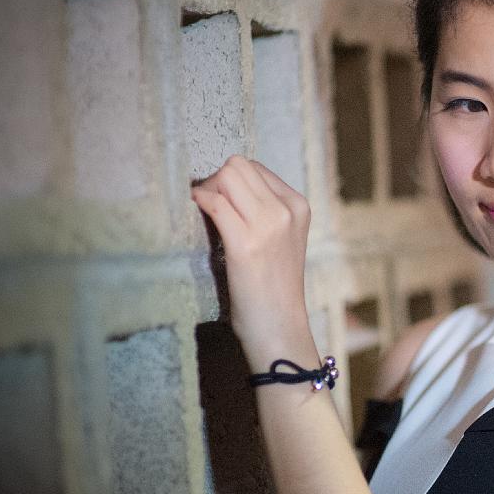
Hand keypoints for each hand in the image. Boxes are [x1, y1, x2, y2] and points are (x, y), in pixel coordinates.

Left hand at [190, 155, 314, 365]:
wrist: (280, 327)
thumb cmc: (273, 288)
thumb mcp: (281, 240)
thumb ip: (265, 211)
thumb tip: (223, 186)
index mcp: (298, 206)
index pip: (254, 168)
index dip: (230, 180)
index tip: (220, 202)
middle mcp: (286, 210)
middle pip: (238, 167)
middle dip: (216, 181)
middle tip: (207, 207)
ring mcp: (269, 225)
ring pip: (226, 177)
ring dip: (206, 190)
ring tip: (203, 213)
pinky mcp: (246, 244)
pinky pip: (215, 204)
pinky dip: (200, 202)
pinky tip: (194, 213)